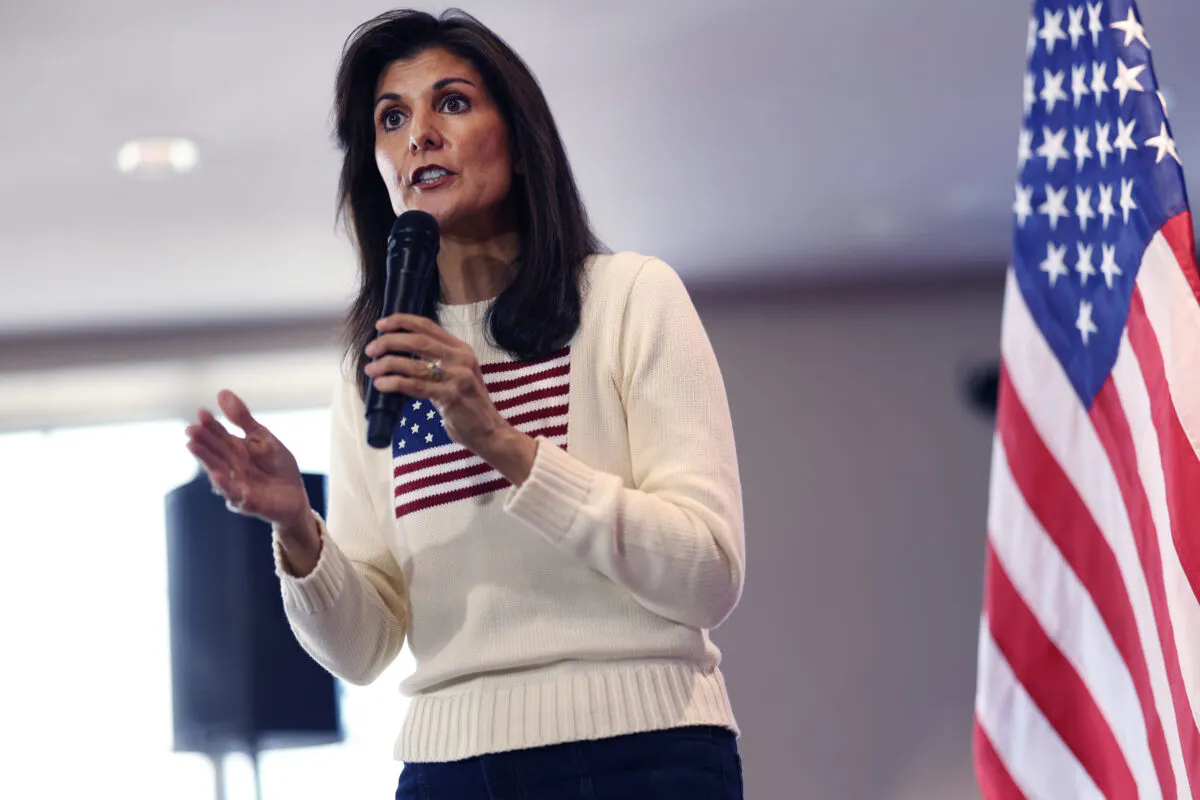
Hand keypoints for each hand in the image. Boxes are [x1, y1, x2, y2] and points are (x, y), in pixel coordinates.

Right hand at [185, 390, 311, 529]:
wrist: (295, 496)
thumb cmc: (276, 466)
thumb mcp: (263, 438)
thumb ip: (243, 419)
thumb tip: (221, 392)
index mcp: (235, 450)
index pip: (219, 435)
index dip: (210, 425)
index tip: (201, 412)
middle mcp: (231, 468)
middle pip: (215, 453)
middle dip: (203, 442)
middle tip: (191, 430)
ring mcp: (237, 486)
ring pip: (220, 473)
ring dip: (207, 461)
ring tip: (194, 448)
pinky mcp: (249, 503)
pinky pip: (237, 496)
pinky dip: (228, 487)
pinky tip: (218, 477)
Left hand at [364, 313, 512, 454]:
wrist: (489, 430)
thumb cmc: (467, 404)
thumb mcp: (457, 375)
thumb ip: (436, 363)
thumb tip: (398, 356)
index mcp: (461, 349)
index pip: (428, 326)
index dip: (401, 322)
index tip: (380, 325)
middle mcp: (461, 359)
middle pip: (418, 341)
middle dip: (389, 342)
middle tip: (371, 349)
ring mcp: (458, 377)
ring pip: (414, 364)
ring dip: (387, 364)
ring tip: (370, 369)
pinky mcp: (452, 396)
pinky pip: (416, 386)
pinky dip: (394, 383)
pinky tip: (381, 384)